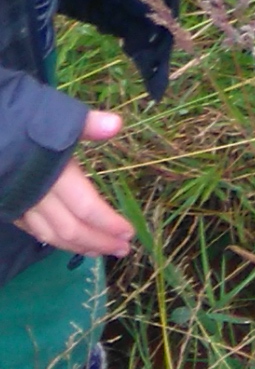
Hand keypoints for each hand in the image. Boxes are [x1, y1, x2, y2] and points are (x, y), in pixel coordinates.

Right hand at [15, 111, 133, 257]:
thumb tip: (117, 124)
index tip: (129, 232)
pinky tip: (70, 243)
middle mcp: (38, 196)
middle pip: (72, 229)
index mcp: (55, 174)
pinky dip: (56, 241)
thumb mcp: (56, 116)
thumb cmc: (22, 123)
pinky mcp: (11, 209)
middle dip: (99, 242)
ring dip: (79, 247)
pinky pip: (35, 232)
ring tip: (102, 251)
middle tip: (123, 249)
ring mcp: (22, 206)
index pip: (86, 208)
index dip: (108, 223)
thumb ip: (87, 124)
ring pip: (52, 236)